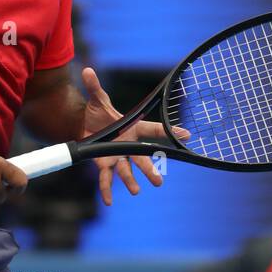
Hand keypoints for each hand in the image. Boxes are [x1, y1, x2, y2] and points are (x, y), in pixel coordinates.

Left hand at [81, 66, 188, 206]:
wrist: (83, 124)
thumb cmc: (97, 112)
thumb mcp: (97, 99)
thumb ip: (94, 86)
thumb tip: (87, 69)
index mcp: (132, 128)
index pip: (154, 130)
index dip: (171, 132)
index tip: (187, 135)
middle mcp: (128, 144)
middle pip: (142, 158)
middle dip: (150, 170)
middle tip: (159, 181)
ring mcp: (117, 156)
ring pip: (126, 170)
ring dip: (131, 181)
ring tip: (136, 191)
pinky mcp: (104, 164)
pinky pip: (106, 179)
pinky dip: (106, 190)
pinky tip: (108, 202)